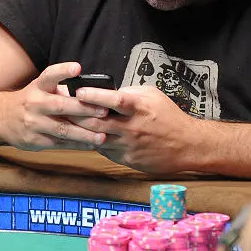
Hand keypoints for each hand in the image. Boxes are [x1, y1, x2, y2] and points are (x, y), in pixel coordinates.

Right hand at [2, 62, 110, 150]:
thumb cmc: (30, 101)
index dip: (63, 71)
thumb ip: (62, 89)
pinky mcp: (34, 140)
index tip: (77, 68)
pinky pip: (59, 143)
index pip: (50, 75)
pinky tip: (91, 145)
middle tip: (103, 110)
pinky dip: (76, 144)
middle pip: (61, 105)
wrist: (0, 118)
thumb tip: (93, 91)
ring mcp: (33, 123)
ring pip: (62, 129)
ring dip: (83, 133)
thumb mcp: (40, 89)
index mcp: (38, 87)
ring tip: (101, 136)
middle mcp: (35, 103)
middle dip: (83, 109)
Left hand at [67, 85, 193, 172]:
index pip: (114, 100)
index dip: (94, 95)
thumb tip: (108, 91)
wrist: (187, 145)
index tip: (79, 91)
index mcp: (139, 108)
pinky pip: (105, 151)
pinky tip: (87, 137)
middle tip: (63, 108)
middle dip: (79, 115)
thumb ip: (130, 92)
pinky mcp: (127, 160)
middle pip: (98, 122)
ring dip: (82, 131)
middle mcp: (132, 127)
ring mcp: (129, 146)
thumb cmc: (169, 116)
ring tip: (69, 123)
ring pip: (97, 138)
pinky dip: (95, 143)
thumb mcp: (152, 95)